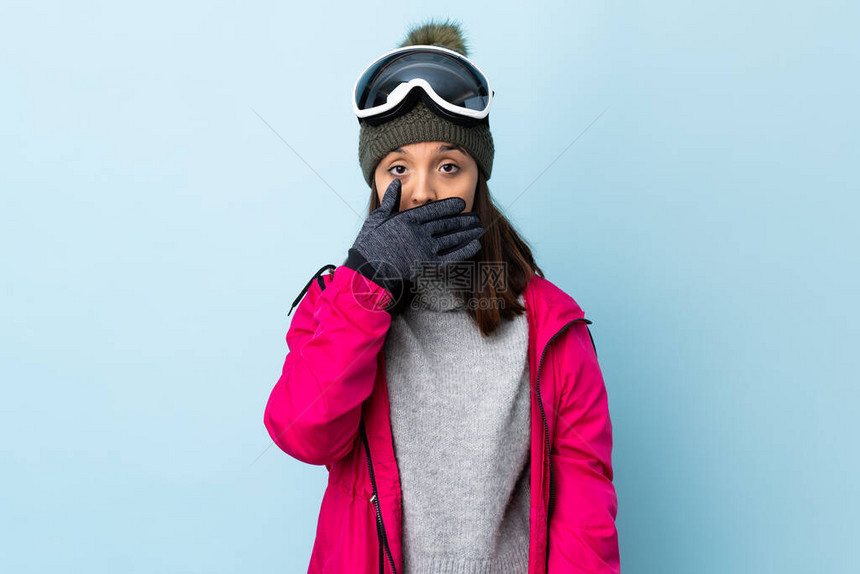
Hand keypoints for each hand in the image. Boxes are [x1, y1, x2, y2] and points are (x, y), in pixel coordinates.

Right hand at [343, 178, 482, 310]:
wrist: (368, 270)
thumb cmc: (370, 243)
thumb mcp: (378, 218)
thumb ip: (391, 200)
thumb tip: (396, 182)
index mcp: (408, 219)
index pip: (435, 209)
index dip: (451, 206)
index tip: (462, 203)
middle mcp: (420, 232)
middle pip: (448, 223)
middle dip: (464, 219)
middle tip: (476, 216)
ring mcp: (425, 249)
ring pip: (452, 238)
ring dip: (468, 232)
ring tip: (479, 227)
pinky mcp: (427, 264)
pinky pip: (451, 256)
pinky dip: (465, 250)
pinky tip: (475, 245)